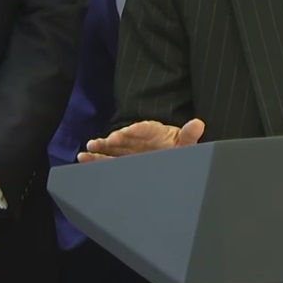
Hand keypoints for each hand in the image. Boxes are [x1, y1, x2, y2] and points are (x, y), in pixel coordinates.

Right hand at [78, 118, 204, 161]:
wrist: (173, 157)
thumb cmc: (178, 148)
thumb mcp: (186, 142)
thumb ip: (190, 134)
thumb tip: (198, 123)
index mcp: (156, 133)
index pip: (147, 128)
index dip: (138, 129)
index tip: (130, 130)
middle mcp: (140, 139)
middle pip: (127, 138)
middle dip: (117, 139)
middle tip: (107, 140)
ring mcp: (130, 149)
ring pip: (113, 147)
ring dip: (102, 147)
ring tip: (90, 147)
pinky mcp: (122, 159)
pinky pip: (107, 158)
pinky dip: (96, 158)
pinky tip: (84, 158)